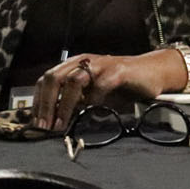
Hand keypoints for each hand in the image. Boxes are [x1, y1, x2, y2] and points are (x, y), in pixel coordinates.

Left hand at [31, 50, 189, 133]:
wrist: (154, 72)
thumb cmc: (123, 85)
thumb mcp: (94, 94)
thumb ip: (77, 103)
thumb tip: (56, 121)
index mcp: (74, 65)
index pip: (46, 80)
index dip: (38, 101)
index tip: (35, 122)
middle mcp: (84, 62)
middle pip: (53, 78)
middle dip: (45, 104)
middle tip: (43, 126)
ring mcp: (101, 64)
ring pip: (72, 82)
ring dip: (63, 106)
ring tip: (60, 124)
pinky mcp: (117, 70)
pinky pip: (99, 86)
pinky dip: (92, 100)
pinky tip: (92, 112)